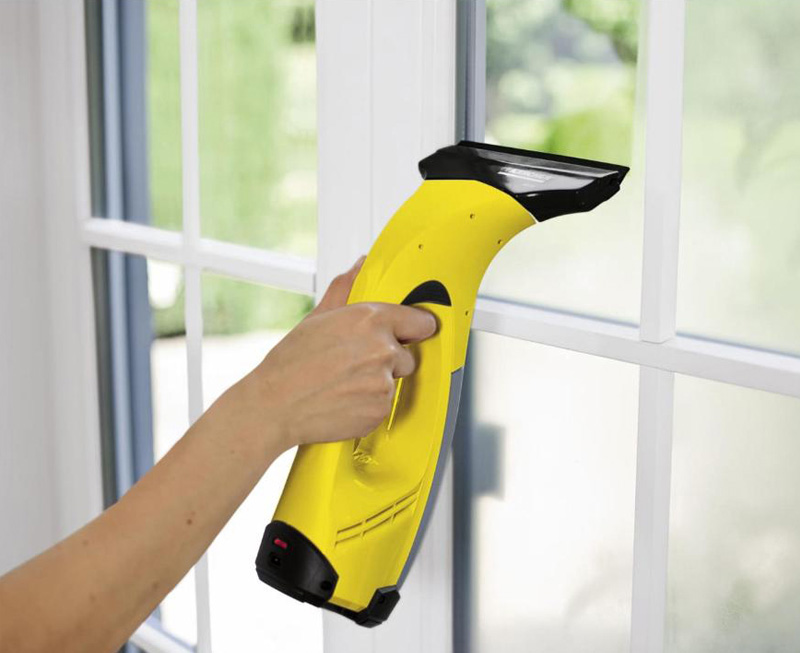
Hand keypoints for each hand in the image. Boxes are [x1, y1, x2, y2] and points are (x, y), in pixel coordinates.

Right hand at [249, 258, 437, 448]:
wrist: (274, 405)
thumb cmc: (291, 362)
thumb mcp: (318, 317)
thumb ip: (346, 288)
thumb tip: (361, 266)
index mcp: (370, 319)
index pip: (422, 322)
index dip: (414, 329)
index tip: (410, 334)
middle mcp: (382, 349)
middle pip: (409, 356)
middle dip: (389, 361)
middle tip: (356, 364)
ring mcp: (383, 382)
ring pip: (395, 382)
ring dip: (377, 384)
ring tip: (345, 383)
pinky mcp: (380, 410)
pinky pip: (384, 406)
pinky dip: (369, 406)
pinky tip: (345, 400)